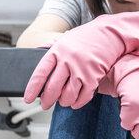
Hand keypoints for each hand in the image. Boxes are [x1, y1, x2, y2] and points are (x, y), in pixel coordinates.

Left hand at [24, 9, 138, 109]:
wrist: (110, 33)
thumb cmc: (87, 37)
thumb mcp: (65, 39)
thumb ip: (51, 48)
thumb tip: (37, 55)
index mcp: (57, 51)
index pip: (40, 73)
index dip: (32, 88)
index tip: (27, 98)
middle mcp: (68, 61)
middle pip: (52, 88)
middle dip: (46, 100)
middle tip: (44, 104)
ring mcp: (81, 70)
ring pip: (67, 95)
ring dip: (63, 102)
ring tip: (62, 101)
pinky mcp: (94, 77)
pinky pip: (83, 96)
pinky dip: (78, 102)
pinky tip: (75, 102)